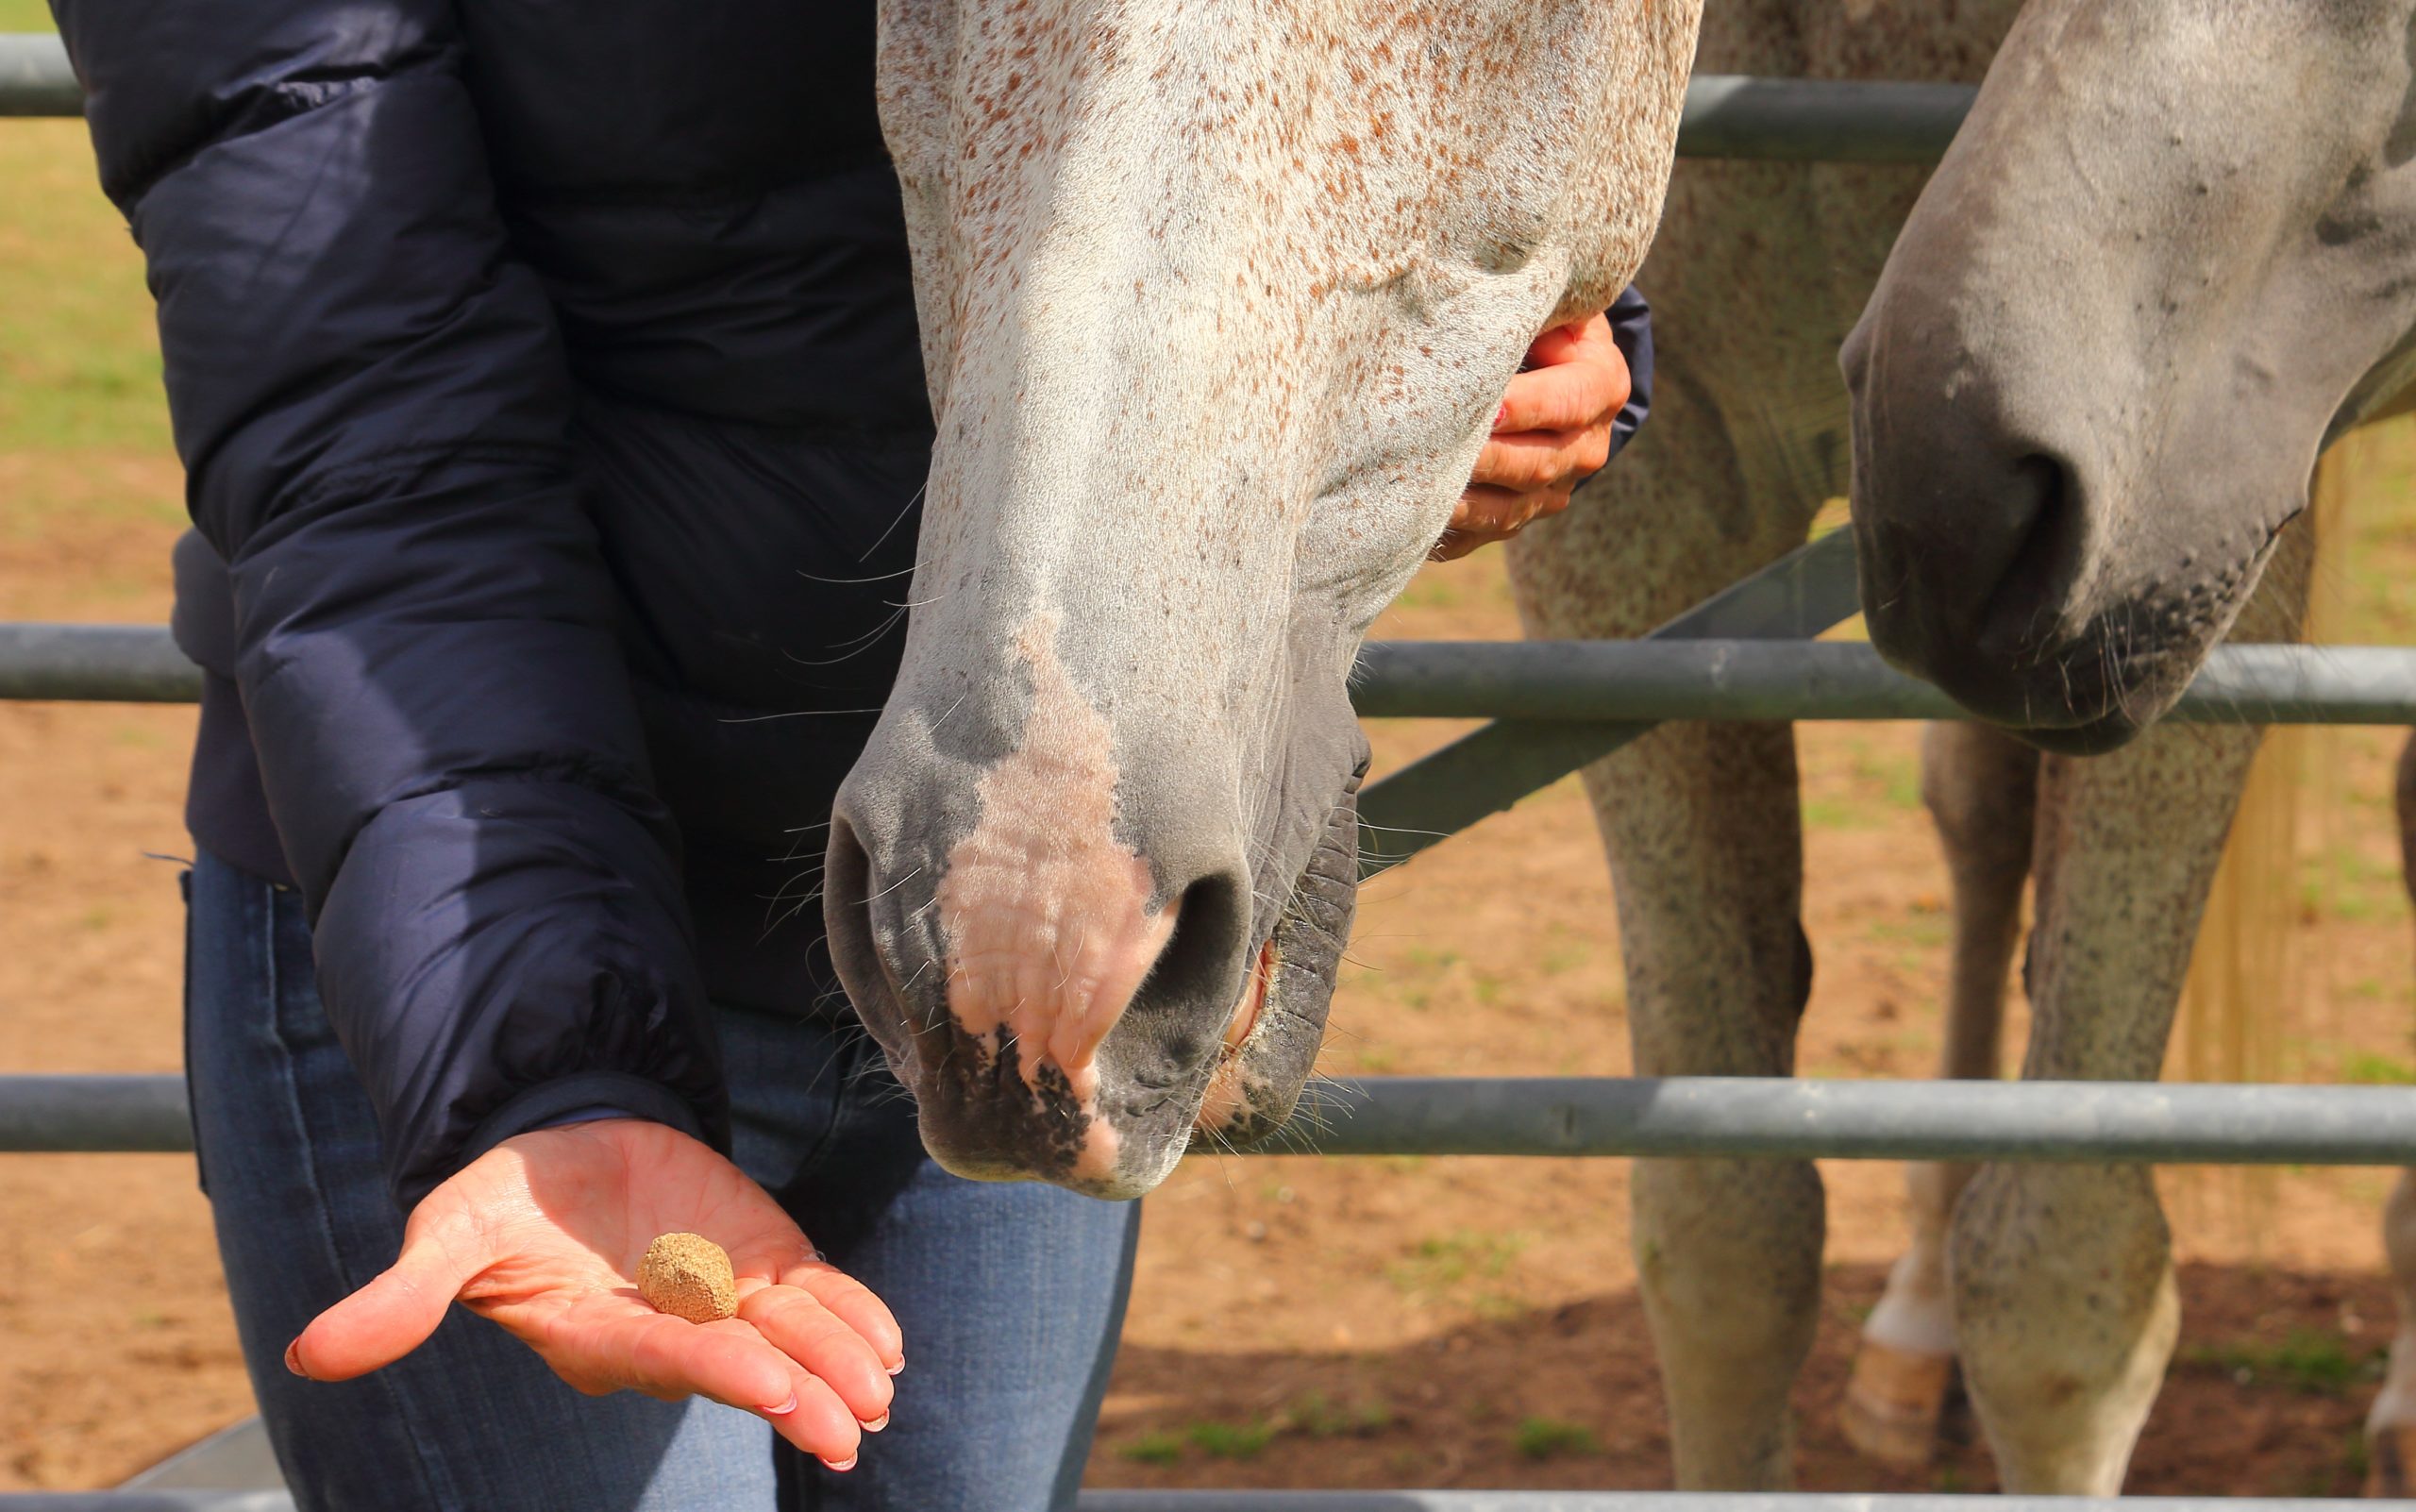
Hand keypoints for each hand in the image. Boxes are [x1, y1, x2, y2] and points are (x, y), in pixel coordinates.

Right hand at [285, 1118, 901, 1469]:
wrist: (562, 1141)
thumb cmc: (503, 1201)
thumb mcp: (449, 1233)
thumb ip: (402, 1297)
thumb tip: (309, 1352)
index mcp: (595, 1332)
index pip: (663, 1358)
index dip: (720, 1369)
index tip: (776, 1387)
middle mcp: (666, 1328)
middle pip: (741, 1364)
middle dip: (800, 1392)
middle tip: (852, 1427)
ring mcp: (720, 1297)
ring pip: (788, 1336)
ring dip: (839, 1363)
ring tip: (883, 1394)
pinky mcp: (756, 1259)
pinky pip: (811, 1295)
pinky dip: (851, 1314)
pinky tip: (889, 1344)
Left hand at [1434, 311, 1630, 559]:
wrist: (1548, 367)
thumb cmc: (1536, 321)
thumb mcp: (1546, 304)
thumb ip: (1526, 306)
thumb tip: (1478, 298)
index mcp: (1602, 386)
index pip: (1569, 401)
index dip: (1528, 406)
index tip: (1485, 406)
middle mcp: (1588, 446)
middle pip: (1536, 462)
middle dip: (1483, 458)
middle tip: (1429, 448)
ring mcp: (1555, 489)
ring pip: (1509, 508)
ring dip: (1462, 502)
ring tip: (1414, 487)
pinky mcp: (1521, 514)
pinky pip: (1483, 532)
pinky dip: (1448, 529)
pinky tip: (1409, 517)